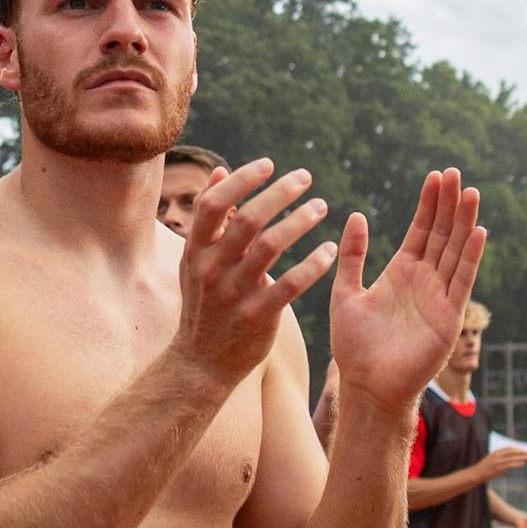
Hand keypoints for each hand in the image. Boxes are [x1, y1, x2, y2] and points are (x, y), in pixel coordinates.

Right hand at [174, 160, 338, 385]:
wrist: (201, 363)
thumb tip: (221, 170)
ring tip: (322, 207)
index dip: (242, 179)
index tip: (270, 164)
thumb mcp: (195, 261)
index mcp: (195, 251)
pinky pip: (292, 284)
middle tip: (306, 178)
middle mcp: (212, 269)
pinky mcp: (258, 316)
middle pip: (248, 219)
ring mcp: (235, 293)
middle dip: (280, 192)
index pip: (214, 203)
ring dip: (301, 221)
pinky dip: (314, 264)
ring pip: (272, 246)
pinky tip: (331, 251)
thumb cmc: (204, 304)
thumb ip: (210, 218)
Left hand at [329, 168, 485, 408]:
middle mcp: (424, 281)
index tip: (435, 176)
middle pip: (442, 235)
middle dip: (449, 205)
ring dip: (464, 223)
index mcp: (401, 273)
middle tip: (456, 173)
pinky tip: (477, 232)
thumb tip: (356, 214)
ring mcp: (439, 298)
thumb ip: (352, 256)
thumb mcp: (345, 293)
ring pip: (455, 252)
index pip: (420, 231)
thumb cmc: (354, 346)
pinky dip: (469, 257)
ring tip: (471, 192)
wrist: (367, 386)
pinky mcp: (449, 318)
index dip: (429, 204)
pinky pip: (461, 282)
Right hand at [477, 447, 526, 480]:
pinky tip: (522, 463)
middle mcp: (497, 455)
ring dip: (521, 458)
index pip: (509, 448)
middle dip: (521, 452)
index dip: (517, 448)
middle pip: (512, 452)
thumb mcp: (491, 459)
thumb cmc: (484, 468)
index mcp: (495, 452)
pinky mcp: (499, 468)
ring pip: (513, 458)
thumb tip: (512, 457)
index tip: (524, 449)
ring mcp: (498, 462)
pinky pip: (510, 465)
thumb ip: (500, 457)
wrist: (476, 474)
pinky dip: (517, 463)